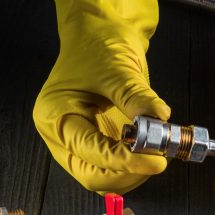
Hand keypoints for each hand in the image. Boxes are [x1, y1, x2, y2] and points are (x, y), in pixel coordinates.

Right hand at [33, 0, 169, 193]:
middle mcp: (62, 136)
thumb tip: (159, 119)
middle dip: (128, 173)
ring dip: (133, 173)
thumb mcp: (117, 68)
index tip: (156, 160)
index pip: (90, 151)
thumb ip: (137, 97)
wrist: (97, 36)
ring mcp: (78, 144)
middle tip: (158, 160)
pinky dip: (134, 167)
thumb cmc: (95, 46)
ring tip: (156, 152)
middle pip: (93, 176)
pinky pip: (113, 170)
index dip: (125, 161)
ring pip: (104, 178)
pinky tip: (149, 152)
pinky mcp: (96, 147)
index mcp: (55, 115)